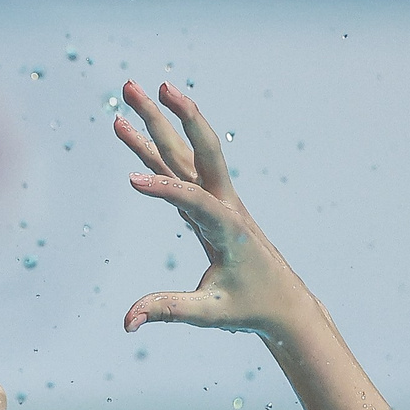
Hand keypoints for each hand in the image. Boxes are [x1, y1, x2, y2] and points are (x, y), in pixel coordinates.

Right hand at [114, 80, 316, 336]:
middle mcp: (224, 203)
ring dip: (158, 119)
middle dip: (173, 115)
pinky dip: (153, 146)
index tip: (130, 181)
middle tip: (145, 86)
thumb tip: (127, 323)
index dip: (164, 190)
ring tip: (129, 88)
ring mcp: (215, 198)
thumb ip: (168, 311)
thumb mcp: (209, 314)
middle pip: (197, 148)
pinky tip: (130, 128)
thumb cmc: (248, 307)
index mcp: (229, 228)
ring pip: (183, 150)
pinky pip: (176, 166)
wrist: (282, 301)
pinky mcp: (205, 201)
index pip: (194, 201)